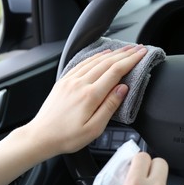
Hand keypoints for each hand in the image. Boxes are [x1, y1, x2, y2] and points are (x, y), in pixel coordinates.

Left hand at [27, 45, 146, 156]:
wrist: (40, 136)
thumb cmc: (68, 136)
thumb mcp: (94, 128)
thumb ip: (110, 106)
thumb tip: (123, 88)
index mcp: (90, 95)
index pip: (116, 71)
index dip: (131, 60)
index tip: (142, 54)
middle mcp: (80, 83)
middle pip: (107, 62)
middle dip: (125, 54)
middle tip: (139, 48)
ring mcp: (71, 80)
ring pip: (95, 60)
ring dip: (113, 53)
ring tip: (125, 49)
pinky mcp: (64, 81)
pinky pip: (83, 63)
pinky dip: (95, 56)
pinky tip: (103, 53)